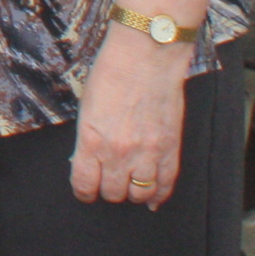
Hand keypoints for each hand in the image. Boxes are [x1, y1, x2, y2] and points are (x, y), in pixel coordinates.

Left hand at [70, 28, 189, 207]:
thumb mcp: (87, 107)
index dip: (84, 192)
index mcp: (92, 141)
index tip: (86, 191)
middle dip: (108, 190)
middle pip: (113, 192)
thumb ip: (88, 138)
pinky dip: (158, 195)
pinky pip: (165, 184)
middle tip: (108, 182)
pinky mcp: (170, 149)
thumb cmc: (112, 74)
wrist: (146, 57)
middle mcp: (119, 153)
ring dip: (132, 194)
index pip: (85, 184)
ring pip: (139, 194)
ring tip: (129, 186)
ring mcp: (147, 153)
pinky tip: (153, 199)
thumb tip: (88, 160)